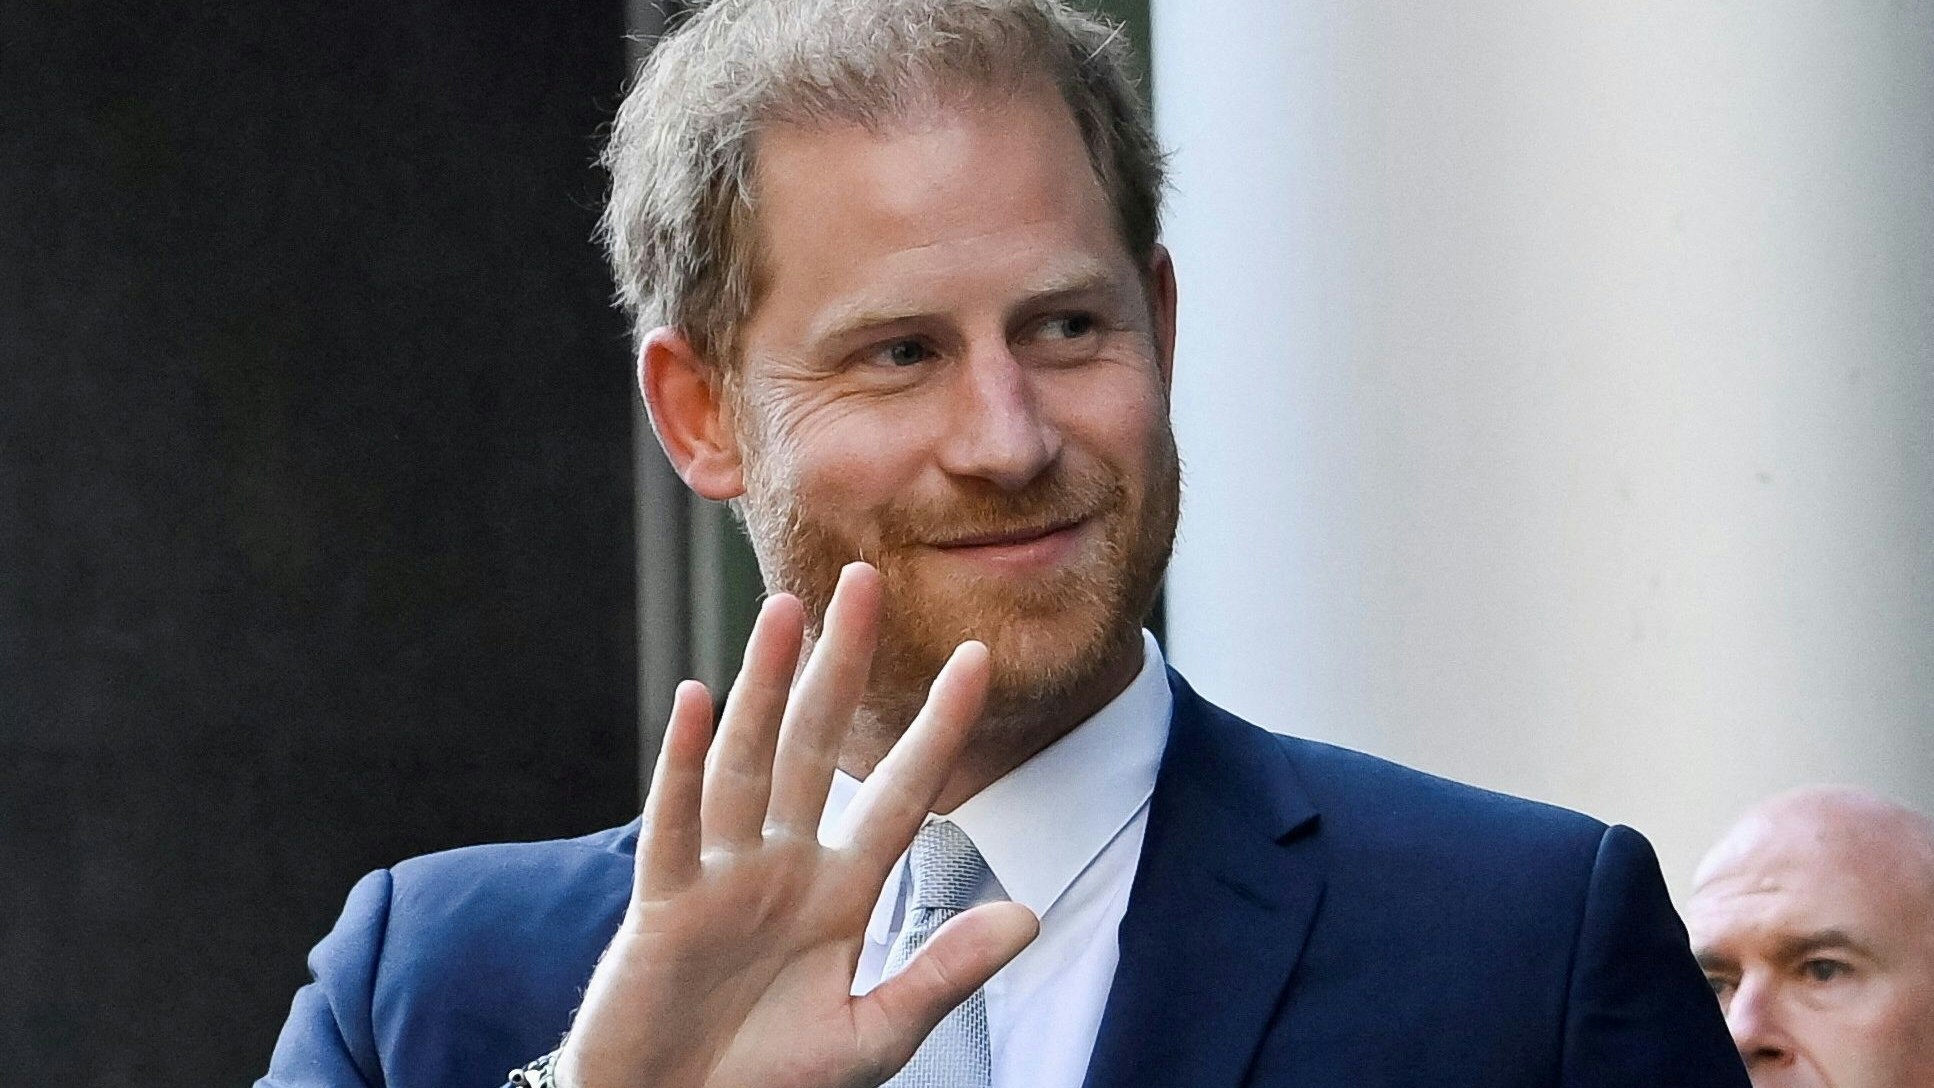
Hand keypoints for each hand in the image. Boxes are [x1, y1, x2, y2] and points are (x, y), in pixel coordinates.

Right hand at [557, 562, 1039, 1087]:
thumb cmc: (770, 1085)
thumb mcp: (874, 1034)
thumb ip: (944, 972)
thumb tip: (1029, 917)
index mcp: (840, 892)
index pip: (902, 792)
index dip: (939, 728)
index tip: (978, 659)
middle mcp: (783, 865)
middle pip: (818, 745)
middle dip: (841, 666)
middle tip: (864, 582)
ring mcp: (722, 877)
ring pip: (749, 761)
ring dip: (765, 686)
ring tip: (783, 610)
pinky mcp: (665, 904)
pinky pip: (677, 822)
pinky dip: (684, 763)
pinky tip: (697, 700)